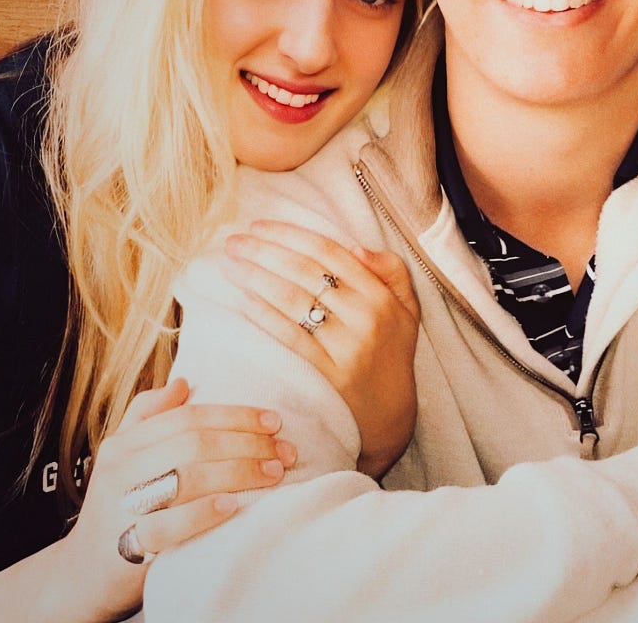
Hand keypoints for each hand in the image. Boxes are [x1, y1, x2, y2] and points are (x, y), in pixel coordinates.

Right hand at [57, 377, 294, 620]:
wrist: (83, 573)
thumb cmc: (119, 504)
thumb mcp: (125, 454)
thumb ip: (148, 415)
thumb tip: (183, 382)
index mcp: (124, 444)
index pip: (188, 417)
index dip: (235, 415)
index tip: (273, 421)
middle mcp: (120, 471)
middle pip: (194, 444)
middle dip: (247, 444)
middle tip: (284, 451)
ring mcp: (122, 509)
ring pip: (187, 478)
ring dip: (239, 473)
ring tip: (273, 473)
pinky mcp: (126, 547)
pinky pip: (168, 526)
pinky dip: (203, 513)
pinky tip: (234, 505)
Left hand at [224, 219, 420, 478]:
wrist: (391, 413)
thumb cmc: (392, 349)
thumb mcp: (406, 304)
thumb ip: (389, 268)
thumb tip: (353, 246)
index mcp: (381, 293)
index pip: (330, 253)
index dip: (291, 235)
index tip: (259, 225)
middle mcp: (366, 315)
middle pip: (307, 273)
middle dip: (265, 252)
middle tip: (233, 241)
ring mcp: (347, 346)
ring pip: (295, 301)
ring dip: (257, 278)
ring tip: (230, 265)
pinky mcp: (329, 374)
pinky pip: (292, 338)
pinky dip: (266, 317)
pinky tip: (244, 301)